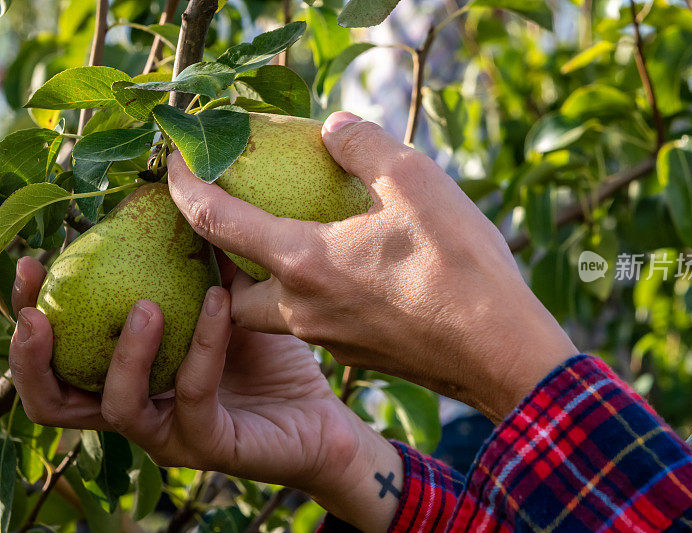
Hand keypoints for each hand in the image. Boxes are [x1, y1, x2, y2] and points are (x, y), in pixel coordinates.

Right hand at [9, 255, 402, 531]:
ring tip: (145, 305)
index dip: (29, 314)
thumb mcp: (229, 302)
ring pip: (118, 405)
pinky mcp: (210, 443)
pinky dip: (202, 346)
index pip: (57, 355)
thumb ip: (200, 266)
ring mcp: (170, 432)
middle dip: (35, 356)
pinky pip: (194, 393)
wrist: (321, 412)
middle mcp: (137, 408)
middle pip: (56, 399)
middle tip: (37, 309)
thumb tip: (188, 196)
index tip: (29, 263)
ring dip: (125, 354)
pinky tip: (217, 304)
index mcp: (127, 375)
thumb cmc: (270, 358)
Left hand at [167, 112, 577, 422]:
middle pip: (232, 292)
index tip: (173, 164)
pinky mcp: (361, 355)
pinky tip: (355, 277)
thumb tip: (334, 128)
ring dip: (271, 282)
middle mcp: (303, 308)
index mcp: (304, 261)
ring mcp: (331, 340)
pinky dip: (316, 298)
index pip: (215, 221)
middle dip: (221, 264)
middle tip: (236, 230)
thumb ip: (363, 144)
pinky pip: (319, 325)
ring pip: (276, 314)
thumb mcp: (415, 181)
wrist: (500, 352)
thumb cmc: (458, 268)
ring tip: (299, 247)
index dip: (184, 187)